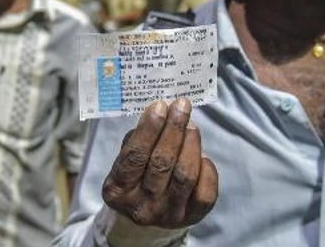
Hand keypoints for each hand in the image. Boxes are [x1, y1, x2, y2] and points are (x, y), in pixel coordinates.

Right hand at [102, 99, 217, 228]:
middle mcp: (142, 207)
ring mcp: (168, 215)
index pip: (135, 156)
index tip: (160, 106)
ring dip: (190, 144)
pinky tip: (201, 154)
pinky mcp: (192, 218)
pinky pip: (205, 192)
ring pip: (185, 175)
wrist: (146, 215)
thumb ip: (138, 139)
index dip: (149, 129)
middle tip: (181, 106)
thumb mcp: (124, 160)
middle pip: (162, 163)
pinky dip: (206, 169)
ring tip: (191, 125)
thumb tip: (161, 112)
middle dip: (173, 130)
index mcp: (118, 191)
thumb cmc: (135, 177)